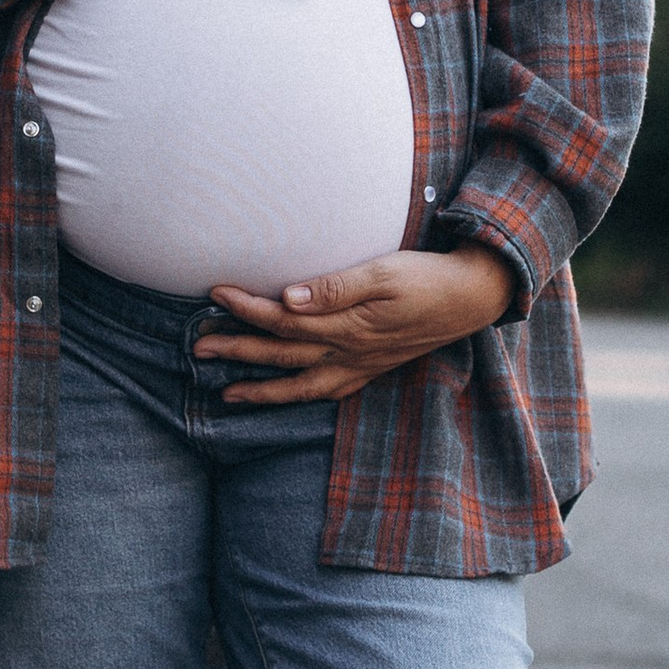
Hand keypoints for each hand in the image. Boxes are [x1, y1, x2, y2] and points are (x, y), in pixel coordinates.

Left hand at [196, 244, 515, 403]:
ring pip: (301, 384)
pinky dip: (301, 396)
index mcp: (346, 325)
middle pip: (281, 354)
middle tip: (197, 346)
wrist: (471, 297)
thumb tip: (287, 299)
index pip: (282, 319)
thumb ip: (334, 288)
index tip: (214, 293)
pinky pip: (329, 390)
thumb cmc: (426, 277)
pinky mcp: (373, 367)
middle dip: (236, 351)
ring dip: (262, 389)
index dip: (245, 308)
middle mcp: (349, 351)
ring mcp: (361, 364)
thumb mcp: (382, 272)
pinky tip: (287, 395)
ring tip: (227, 393)